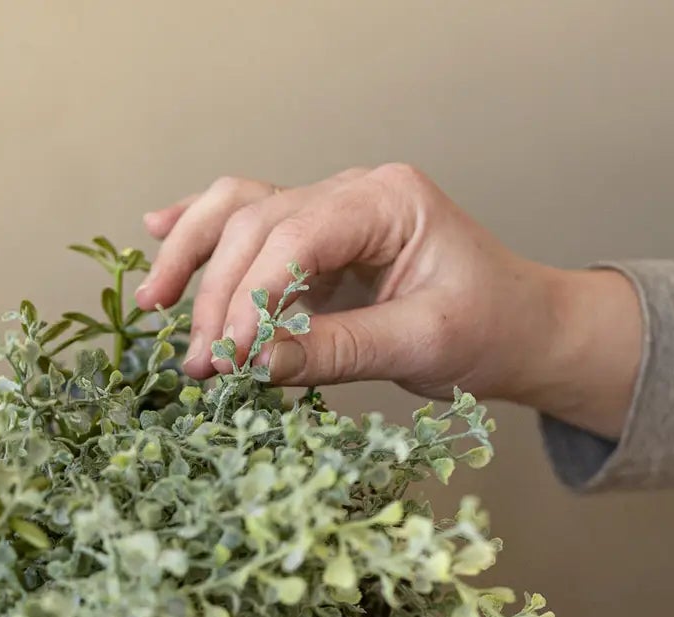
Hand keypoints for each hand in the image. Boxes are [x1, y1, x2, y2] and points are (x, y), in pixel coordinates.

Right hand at [135, 165, 642, 438]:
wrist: (521, 329)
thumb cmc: (489, 329)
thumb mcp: (421, 346)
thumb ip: (336, 351)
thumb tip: (253, 366)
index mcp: (388, 201)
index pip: (295, 235)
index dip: (251, 297)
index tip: (229, 358)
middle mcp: (352, 193)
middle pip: (255, 223)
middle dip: (219, 296)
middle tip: (201, 366)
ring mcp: (330, 213)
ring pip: (238, 211)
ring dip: (191, 255)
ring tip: (153, 303)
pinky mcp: (315, 243)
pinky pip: (248, 223)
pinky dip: (201, 231)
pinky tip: (156, 233)